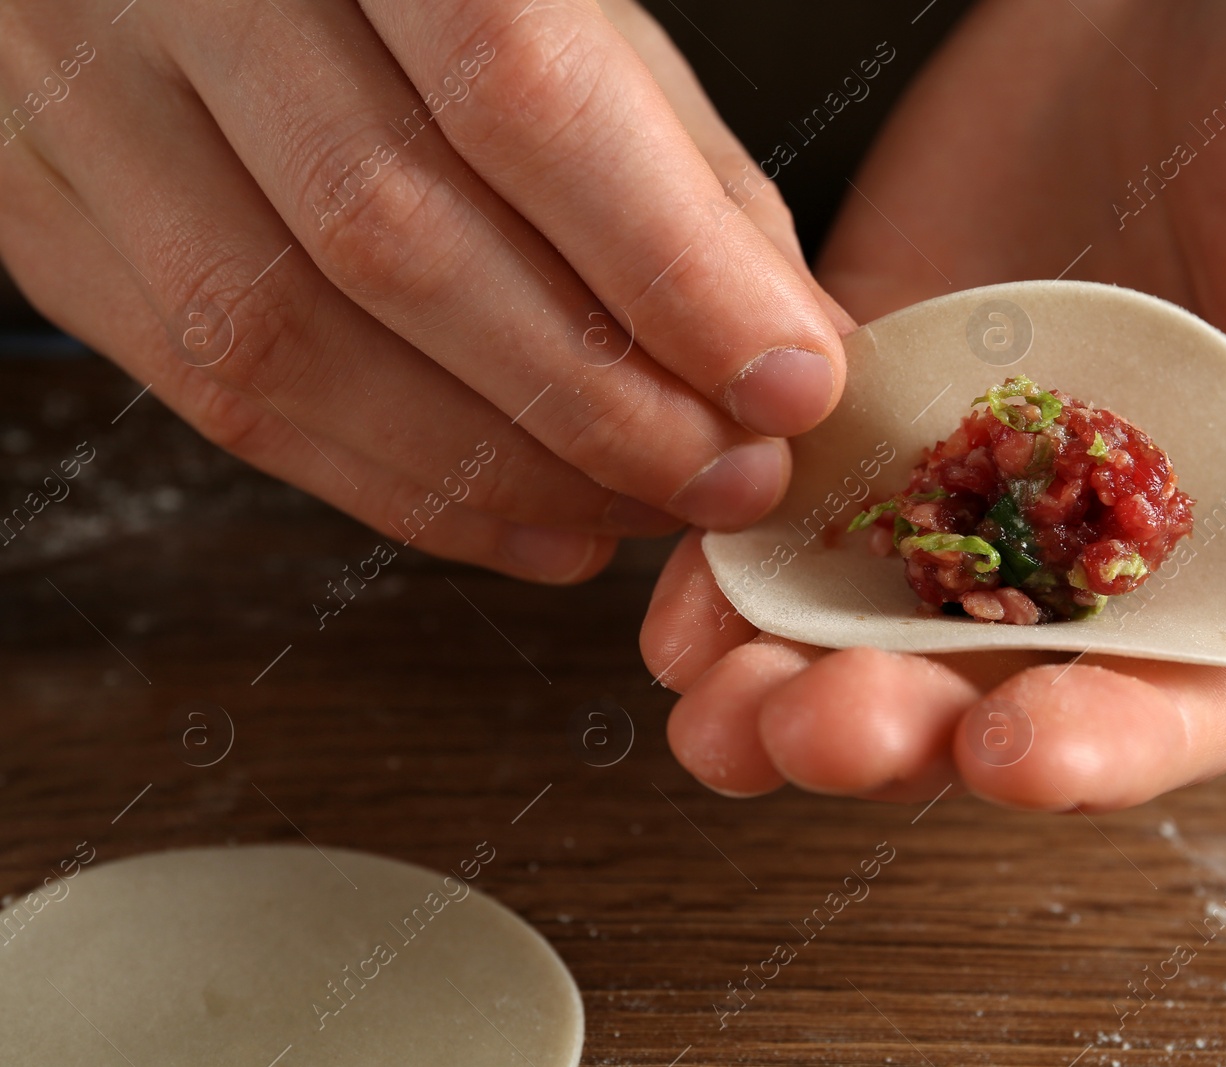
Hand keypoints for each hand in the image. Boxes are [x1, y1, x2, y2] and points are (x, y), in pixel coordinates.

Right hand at [0, 0, 847, 583]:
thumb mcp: (570, 15)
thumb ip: (676, 173)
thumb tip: (785, 350)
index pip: (514, 90)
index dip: (664, 263)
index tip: (789, 386)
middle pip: (393, 234)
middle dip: (592, 395)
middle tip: (728, 475)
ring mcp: (79, 98)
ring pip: (288, 340)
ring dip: (499, 468)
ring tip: (638, 510)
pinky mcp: (45, 216)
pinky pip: (224, 400)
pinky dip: (401, 490)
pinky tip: (530, 523)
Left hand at [642, 0, 1225, 809]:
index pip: (1166, 696)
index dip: (1095, 744)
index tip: (1013, 749)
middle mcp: (1081, 540)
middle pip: (983, 682)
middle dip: (895, 727)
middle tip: (812, 728)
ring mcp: (962, 470)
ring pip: (865, 614)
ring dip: (781, 677)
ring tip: (714, 708)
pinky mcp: (867, 392)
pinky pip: (789, 494)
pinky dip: (729, 559)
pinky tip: (680, 604)